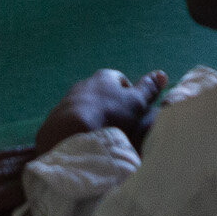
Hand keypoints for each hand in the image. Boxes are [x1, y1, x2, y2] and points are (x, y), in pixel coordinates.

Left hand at [35, 68, 168, 154]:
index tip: (133, 110)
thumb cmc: (110, 115)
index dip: (128, 94)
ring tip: (101, 136)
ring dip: (92, 118)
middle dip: (109, 106)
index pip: (119, 80)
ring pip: (84, 107)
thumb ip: (148, 89)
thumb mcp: (136, 102)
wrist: (71, 133)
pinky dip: (78, 130)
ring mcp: (67, 100)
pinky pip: (70, 122)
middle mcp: (83, 84)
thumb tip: (162, 73)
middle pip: (101, 93)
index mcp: (104, 77)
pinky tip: (84, 142)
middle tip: (119, 125)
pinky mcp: (54, 119)